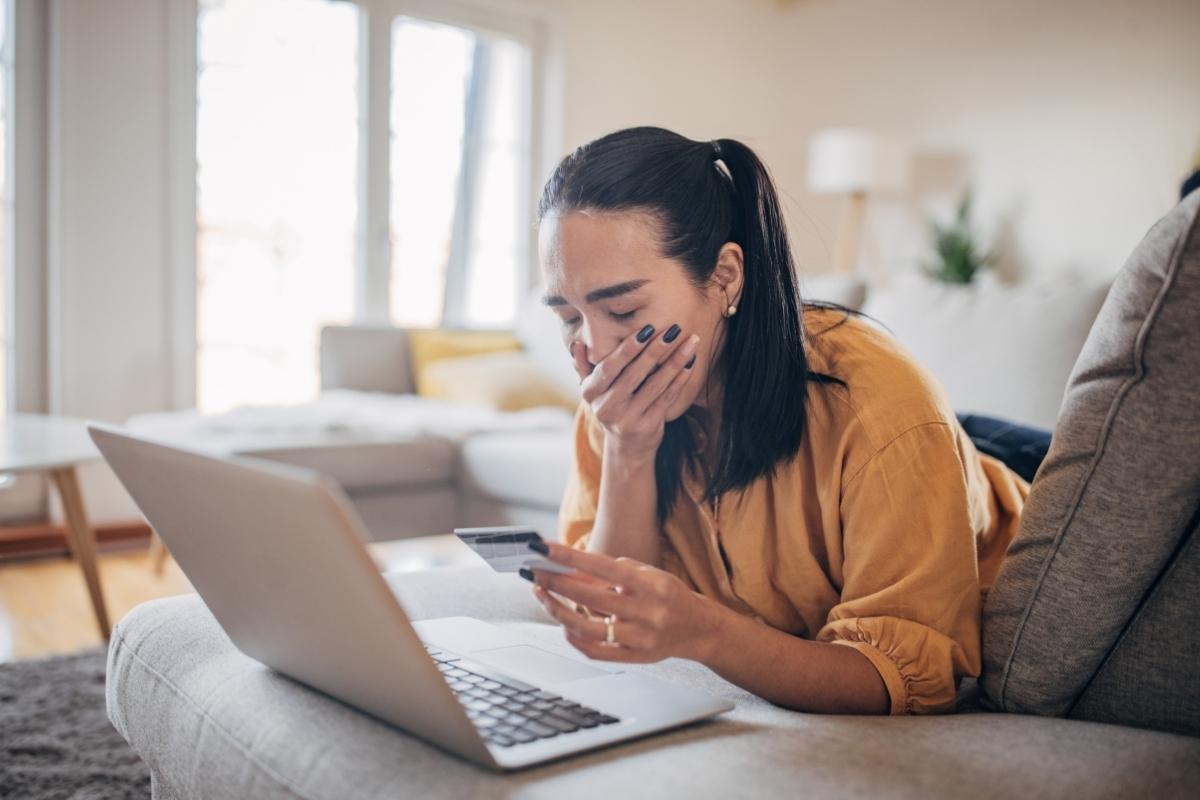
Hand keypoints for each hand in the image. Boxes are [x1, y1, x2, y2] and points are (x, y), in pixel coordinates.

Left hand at [525, 541, 720, 663]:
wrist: (697, 629)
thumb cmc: (668, 595)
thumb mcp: (646, 574)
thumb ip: (610, 573)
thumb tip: (569, 571)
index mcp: (652, 584)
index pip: (602, 566)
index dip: (569, 557)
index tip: (543, 549)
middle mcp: (647, 612)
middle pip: (589, 597)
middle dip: (555, 583)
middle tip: (534, 572)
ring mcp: (640, 638)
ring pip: (585, 628)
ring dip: (557, 610)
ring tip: (543, 594)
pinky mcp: (634, 657)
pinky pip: (593, 651)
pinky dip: (573, 637)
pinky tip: (563, 622)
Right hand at [570, 325, 699, 461]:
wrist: (626, 447)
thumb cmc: (611, 407)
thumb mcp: (593, 390)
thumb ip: (583, 366)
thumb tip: (577, 344)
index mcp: (590, 393)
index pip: (609, 367)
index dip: (627, 349)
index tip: (647, 329)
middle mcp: (606, 407)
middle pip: (634, 374)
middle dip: (656, 350)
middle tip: (674, 330)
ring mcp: (628, 419)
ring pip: (655, 385)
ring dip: (675, 362)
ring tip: (691, 342)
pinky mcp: (648, 427)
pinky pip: (666, 398)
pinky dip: (680, 380)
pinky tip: (690, 363)